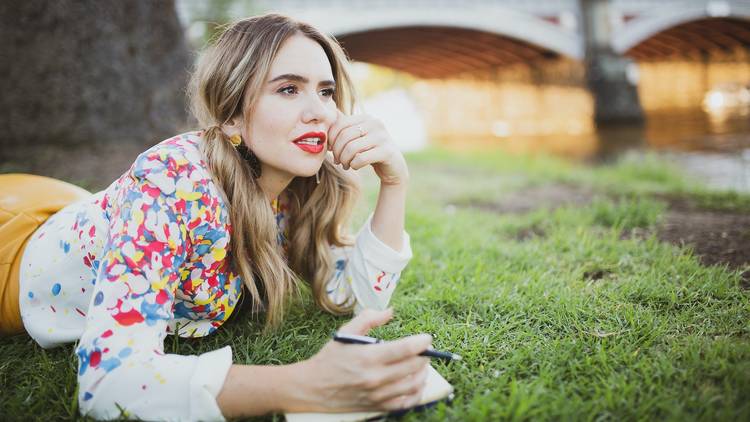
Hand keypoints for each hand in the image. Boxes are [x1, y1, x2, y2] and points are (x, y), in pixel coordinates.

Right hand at [292, 309, 430, 412]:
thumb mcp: (345, 333)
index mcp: (368, 356)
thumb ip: (368, 318)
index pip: (405, 349)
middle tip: (425, 350)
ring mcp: (378, 394)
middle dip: (424, 356)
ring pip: (413, 385)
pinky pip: (406, 403)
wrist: (312, 388)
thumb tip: (390, 311)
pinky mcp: (378, 406)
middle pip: (413, 366)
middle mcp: (375, 377)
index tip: (427, 338)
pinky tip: (416, 384)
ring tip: (422, 365)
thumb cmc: (330, 358)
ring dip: (423, 373)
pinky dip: (416, 393)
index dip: (421, 342)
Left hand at [327, 109, 409, 185]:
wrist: (393, 168)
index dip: (331, 139)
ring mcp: (383, 137)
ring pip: (351, 148)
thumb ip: (344, 126)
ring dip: (345, 160)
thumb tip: (327, 114)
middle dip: (337, 152)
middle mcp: (375, 123)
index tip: (331, 150)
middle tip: (338, 161)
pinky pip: (361, 158)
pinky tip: (356, 166)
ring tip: (346, 165)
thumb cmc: (370, 152)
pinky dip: (354, 165)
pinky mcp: (387, 152)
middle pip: (344, 136)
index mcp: (366, 118)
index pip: (340, 124)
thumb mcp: (357, 138)